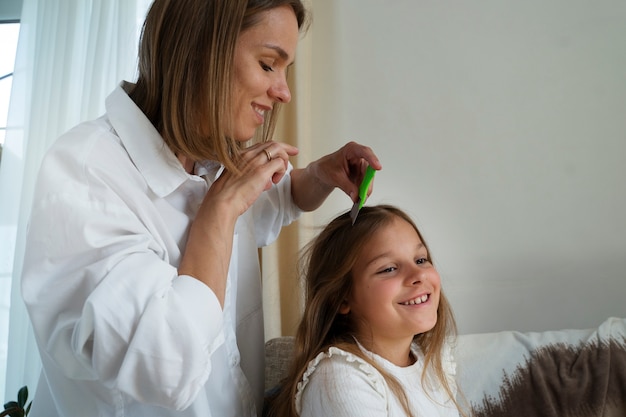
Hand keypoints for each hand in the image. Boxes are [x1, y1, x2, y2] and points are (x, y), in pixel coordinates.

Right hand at [179, 141, 297, 304]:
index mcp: (239, 156)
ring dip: (283, 162)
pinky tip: (274, 182)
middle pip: (272, 144)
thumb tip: (265, 182)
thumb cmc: (225, 198)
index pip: (260, 146)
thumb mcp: (236, 183)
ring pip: (277, 150)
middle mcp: (247, 155)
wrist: (220, 205)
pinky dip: (282, 171)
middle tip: (294, 153)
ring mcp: (254, 162)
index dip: (274, 147)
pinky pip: (279, 163)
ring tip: (277, 178)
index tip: (284, 151)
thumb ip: (251, 179)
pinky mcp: (261, 172)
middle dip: (285, 148)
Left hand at [291, 141, 381, 210]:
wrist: (322, 172)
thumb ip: (346, 187)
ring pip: (368, 178)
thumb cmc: (326, 168)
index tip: (377, 167)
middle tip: (364, 195)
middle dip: (367, 183)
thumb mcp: (334, 178)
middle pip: (369, 169)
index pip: (364, 152)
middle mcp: (359, 156)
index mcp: (351, 150)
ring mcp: (361, 165)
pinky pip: (365, 184)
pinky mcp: (361, 174)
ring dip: (364, 190)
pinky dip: (362, 191)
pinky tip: (358, 198)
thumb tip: (356, 196)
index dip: (373, 159)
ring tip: (359, 200)